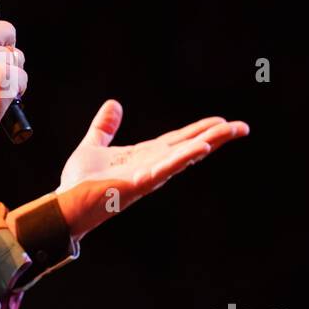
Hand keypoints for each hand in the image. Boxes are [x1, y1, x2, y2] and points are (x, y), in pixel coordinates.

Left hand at [55, 100, 248, 242]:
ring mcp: (147, 175)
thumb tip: (114, 104)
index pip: (178, 140)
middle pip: (189, 147)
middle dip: (216, 137)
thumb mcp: (93, 145)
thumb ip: (105, 127)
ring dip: (208, 144)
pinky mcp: (137, 184)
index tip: (222, 121)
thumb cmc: (79, 182)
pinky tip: (200, 149)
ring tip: (230, 131)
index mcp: (145, 155)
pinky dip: (182, 159)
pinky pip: (164, 170)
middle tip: (243, 127)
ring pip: (183, 156)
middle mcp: (151, 165)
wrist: (65, 204)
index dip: (200, 130)